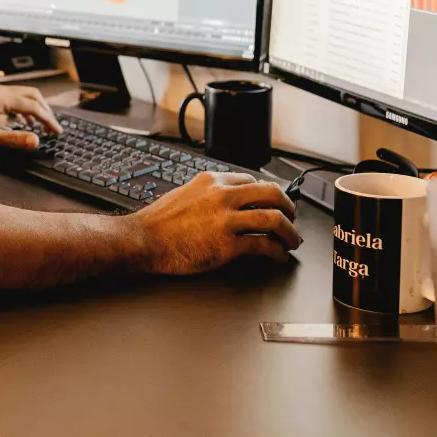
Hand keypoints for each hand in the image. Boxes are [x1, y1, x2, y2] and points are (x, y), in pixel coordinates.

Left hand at [0, 85, 60, 153]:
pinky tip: (23, 124)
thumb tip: (36, 141)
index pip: (32, 105)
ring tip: (42, 126)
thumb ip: (13, 139)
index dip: (47, 119)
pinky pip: (12, 101)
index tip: (57, 131)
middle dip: (44, 110)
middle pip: (31, 95)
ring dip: (34, 110)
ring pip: (22, 97)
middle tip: (53, 127)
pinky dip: (23, 111)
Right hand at [132, 172, 301, 273]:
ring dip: (289, 232)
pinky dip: (276, 252)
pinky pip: (263, 245)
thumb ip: (207, 194)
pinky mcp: (228, 244)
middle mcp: (222, 196)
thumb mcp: (184, 194)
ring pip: (274, 219)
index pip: (251, 180)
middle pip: (271, 194)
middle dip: (288, 207)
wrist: (144, 239)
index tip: (271, 203)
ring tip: (291, 240)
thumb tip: (225, 202)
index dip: (266, 193)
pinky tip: (277, 256)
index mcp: (211, 181)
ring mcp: (226, 219)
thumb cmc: (159, 221)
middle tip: (292, 217)